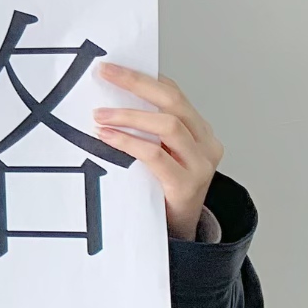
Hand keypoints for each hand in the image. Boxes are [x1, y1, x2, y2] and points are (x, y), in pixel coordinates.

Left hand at [88, 65, 220, 236]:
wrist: (179, 238)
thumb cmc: (164, 196)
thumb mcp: (161, 159)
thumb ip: (150, 134)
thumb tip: (112, 103)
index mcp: (201, 132)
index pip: (174, 94)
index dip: (145, 78)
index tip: (115, 68)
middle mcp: (206, 144)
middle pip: (173, 101)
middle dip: (136, 83)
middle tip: (106, 72)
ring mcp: (201, 165)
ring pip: (168, 125)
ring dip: (129, 115)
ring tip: (100, 114)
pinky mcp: (187, 186)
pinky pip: (156, 155)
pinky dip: (130, 142)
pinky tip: (109, 137)